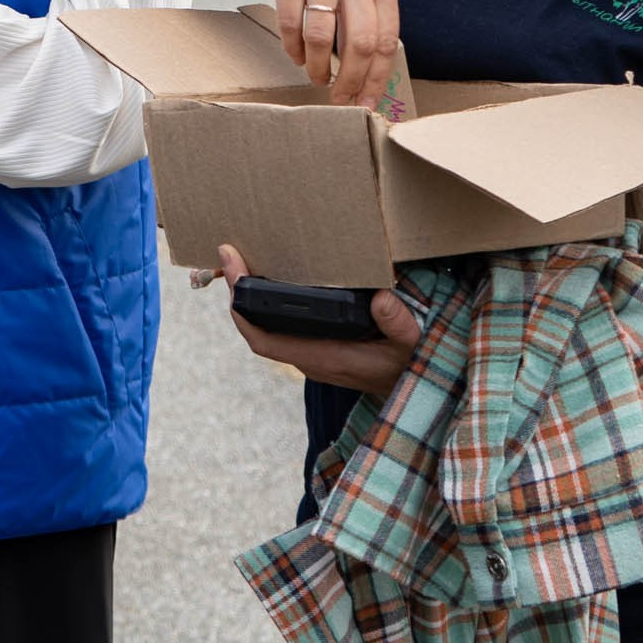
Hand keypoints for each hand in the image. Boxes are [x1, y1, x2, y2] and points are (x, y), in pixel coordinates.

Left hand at [213, 244, 421, 397]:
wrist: (412, 388)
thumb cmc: (409, 365)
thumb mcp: (412, 345)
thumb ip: (399, 324)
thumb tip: (380, 300)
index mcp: (324, 357)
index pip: (265, 339)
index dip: (242, 311)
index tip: (233, 273)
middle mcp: (310, 358)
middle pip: (257, 329)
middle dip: (240, 293)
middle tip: (230, 254)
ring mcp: (310, 354)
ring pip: (267, 328)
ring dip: (251, 297)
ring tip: (243, 260)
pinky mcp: (316, 348)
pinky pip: (280, 328)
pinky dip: (268, 304)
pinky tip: (269, 279)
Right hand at [256, 0, 400, 106]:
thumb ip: (376, 3)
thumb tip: (375, 61)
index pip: (385, 39)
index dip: (376, 77)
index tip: (367, 102)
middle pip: (358, 43)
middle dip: (349, 81)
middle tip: (340, 100)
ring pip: (320, 37)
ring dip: (316, 67)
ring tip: (315, 78)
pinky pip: (291, 21)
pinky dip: (292, 46)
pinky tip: (295, 54)